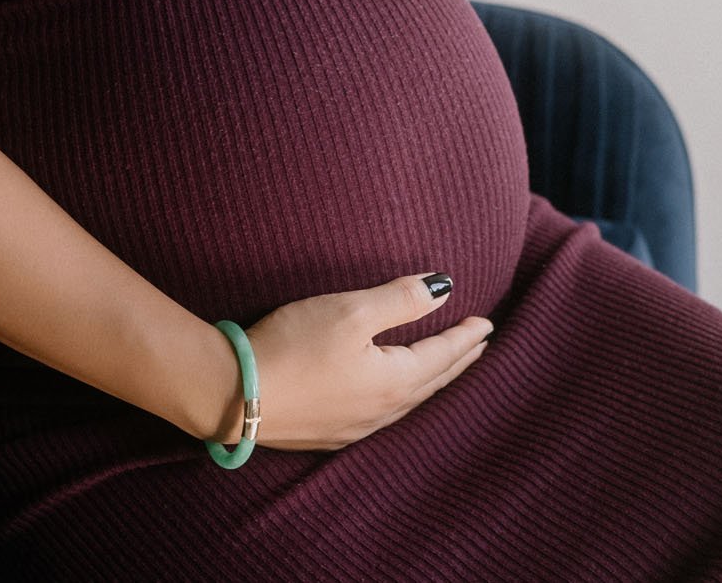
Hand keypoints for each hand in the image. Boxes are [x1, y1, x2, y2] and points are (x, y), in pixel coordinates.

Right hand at [202, 273, 493, 451]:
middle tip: (478, 345)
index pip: (442, 355)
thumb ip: (400, 299)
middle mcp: (382, 411)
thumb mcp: (350, 311)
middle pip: (431, 382)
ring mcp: (355, 427)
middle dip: (457, 361)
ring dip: (431, 380)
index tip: (487, 323)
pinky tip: (392, 394)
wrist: (233, 396)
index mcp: (394, 381)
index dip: (466, 337)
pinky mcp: (329, 433)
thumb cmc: (292, 346)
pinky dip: (402, 396)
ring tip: (444, 367)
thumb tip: (445, 288)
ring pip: (409, 402)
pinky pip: (383, 414)